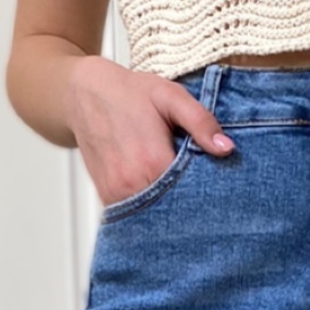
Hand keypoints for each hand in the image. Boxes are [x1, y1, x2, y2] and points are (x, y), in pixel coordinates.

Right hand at [63, 55, 233, 207]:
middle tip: (203, 199)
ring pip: (153, 216)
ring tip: (179, 193)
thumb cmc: (128, 93)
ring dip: (168, 209)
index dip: (206, 194)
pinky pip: (135, 215)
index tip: (217, 193)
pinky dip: (150, 209)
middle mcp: (132, 184)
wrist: (83, 94)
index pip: (191, 195)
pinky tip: (159, 193)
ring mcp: (117, 194)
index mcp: (153, 161)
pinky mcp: (107, 198)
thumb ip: (200, 121)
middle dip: (189, 206)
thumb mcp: (170, 96)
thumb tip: (226, 148)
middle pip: (173, 210)